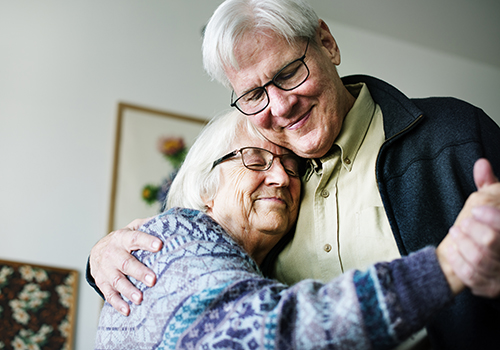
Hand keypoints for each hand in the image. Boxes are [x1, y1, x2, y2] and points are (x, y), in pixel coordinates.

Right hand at [90, 217, 161, 315]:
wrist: (97, 251)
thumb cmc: (123, 240)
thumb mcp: (132, 227)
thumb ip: (147, 224)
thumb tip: (169, 219)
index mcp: (122, 238)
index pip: (135, 238)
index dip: (146, 241)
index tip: (159, 245)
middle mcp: (113, 253)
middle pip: (126, 263)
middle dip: (139, 272)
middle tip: (153, 279)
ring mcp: (106, 269)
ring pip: (117, 280)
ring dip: (128, 290)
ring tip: (140, 298)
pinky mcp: (102, 282)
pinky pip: (109, 294)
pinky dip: (117, 303)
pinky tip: (127, 310)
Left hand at [444, 159, 499, 296]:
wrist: (488, 256)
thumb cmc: (492, 225)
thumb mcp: (495, 203)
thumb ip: (489, 186)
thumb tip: (481, 163)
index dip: (492, 217)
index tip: (475, 210)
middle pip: (491, 242)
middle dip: (472, 229)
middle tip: (463, 222)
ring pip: (479, 260)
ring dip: (462, 243)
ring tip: (457, 232)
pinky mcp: (493, 289)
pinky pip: (471, 276)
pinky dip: (458, 260)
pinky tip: (454, 249)